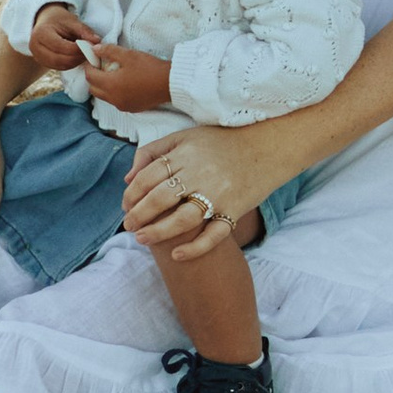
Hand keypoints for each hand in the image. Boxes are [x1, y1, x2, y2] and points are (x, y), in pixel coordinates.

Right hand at [28, 2, 104, 75]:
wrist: (46, 21)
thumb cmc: (59, 20)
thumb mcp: (72, 21)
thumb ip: (84, 31)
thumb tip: (97, 42)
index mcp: (41, 34)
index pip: (61, 46)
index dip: (78, 49)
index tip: (91, 47)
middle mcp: (35, 47)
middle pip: (60, 59)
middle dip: (77, 58)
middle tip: (90, 53)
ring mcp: (37, 57)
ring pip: (60, 66)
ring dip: (75, 62)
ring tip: (85, 54)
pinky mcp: (42, 63)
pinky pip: (59, 67)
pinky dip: (70, 64)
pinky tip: (78, 57)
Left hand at [81, 41, 176, 115]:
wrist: (169, 83)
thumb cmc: (149, 68)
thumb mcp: (129, 55)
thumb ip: (109, 51)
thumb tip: (95, 49)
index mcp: (111, 85)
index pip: (90, 76)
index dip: (89, 65)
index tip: (93, 58)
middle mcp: (113, 99)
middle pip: (94, 89)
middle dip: (94, 77)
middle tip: (102, 65)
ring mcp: (122, 105)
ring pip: (104, 96)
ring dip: (104, 85)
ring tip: (114, 73)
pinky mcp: (131, 109)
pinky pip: (115, 101)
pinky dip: (114, 92)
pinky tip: (125, 83)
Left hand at [125, 128, 244, 259]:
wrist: (266, 147)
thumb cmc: (221, 143)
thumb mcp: (185, 137)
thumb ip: (154, 152)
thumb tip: (128, 179)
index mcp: (186, 153)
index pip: (149, 176)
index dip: (132, 194)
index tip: (126, 205)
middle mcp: (200, 173)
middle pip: (161, 197)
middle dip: (139, 214)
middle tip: (129, 226)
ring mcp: (218, 193)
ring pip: (183, 219)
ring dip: (158, 232)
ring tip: (142, 239)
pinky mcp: (234, 210)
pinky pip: (214, 234)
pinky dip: (195, 248)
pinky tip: (177, 255)